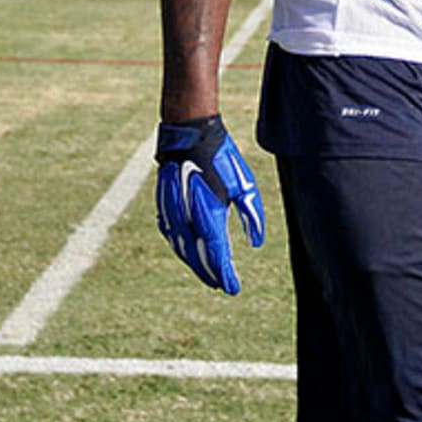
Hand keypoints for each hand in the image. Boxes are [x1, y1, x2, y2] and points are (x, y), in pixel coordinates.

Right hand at [155, 114, 264, 293]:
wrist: (189, 133)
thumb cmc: (221, 157)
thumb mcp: (244, 184)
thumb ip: (251, 215)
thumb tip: (257, 242)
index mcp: (210, 214)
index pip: (217, 255)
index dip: (225, 275)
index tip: (233, 288)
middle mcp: (189, 217)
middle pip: (197, 257)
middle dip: (210, 273)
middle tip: (221, 285)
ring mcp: (173, 211)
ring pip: (182, 248)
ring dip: (194, 263)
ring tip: (207, 273)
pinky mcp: (164, 203)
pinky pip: (172, 234)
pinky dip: (181, 247)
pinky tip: (187, 250)